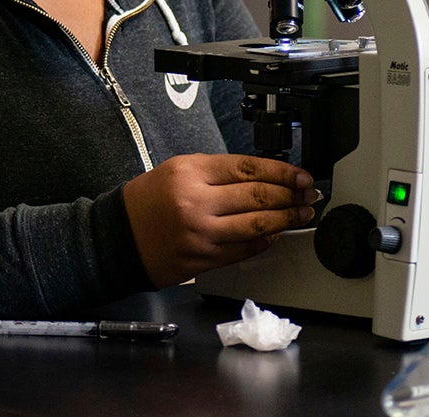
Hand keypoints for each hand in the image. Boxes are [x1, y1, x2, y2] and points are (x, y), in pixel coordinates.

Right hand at [121, 154, 317, 287]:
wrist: (119, 238)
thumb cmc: (147, 202)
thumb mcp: (177, 170)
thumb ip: (217, 172)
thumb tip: (261, 176)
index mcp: (190, 172)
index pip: (248, 168)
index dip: (282, 172)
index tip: (300, 175)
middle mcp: (196, 202)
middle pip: (257, 196)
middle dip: (291, 195)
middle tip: (309, 194)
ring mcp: (201, 234)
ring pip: (256, 225)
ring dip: (285, 219)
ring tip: (301, 213)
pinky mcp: (203, 259)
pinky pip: (244, 249)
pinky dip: (264, 241)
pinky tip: (275, 234)